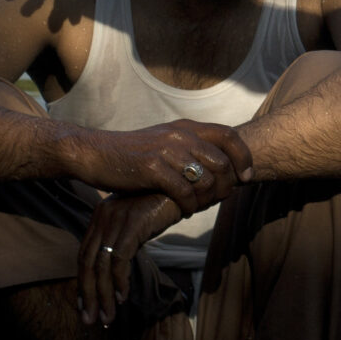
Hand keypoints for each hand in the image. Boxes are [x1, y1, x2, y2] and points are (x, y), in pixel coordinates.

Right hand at [64, 120, 252, 215]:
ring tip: (200, 207)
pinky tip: (185, 212)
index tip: (246, 176)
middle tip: (221, 199)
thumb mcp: (164, 142)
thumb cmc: (131, 154)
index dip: (243, 156)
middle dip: (227, 185)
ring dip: (208, 199)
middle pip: (222, 162)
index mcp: (185, 127)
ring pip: (206, 179)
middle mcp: (180, 135)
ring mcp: (167, 151)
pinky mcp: (152, 169)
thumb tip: (219, 165)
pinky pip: (185, 192)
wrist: (94, 153)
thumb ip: (189, 147)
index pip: (229, 135)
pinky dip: (190, 206)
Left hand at [76, 193, 180, 325]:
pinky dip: (120, 281)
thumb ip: (124, 240)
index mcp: (101, 216)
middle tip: (91, 320)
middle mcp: (103, 216)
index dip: (83, 283)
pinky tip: (124, 297)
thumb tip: (116, 268)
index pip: (84, 255)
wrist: (188, 185)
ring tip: (108, 317)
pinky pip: (120, 259)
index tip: (86, 306)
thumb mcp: (139, 223)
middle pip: (88, 263)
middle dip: (88, 295)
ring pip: (102, 266)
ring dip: (104, 296)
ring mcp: (117, 219)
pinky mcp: (132, 223)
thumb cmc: (166, 205)